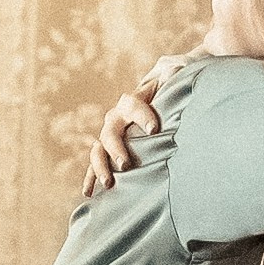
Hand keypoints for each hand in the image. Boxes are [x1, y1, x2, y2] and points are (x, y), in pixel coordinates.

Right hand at [81, 52, 192, 193]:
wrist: (159, 103)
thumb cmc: (169, 94)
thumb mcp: (173, 84)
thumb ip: (174, 76)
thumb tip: (174, 70)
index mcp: (132, 101)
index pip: (131, 104)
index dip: (141, 115)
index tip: (154, 129)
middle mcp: (116, 118)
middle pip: (110, 131)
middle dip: (116, 148)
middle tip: (125, 164)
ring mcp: (109, 136)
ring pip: (98, 150)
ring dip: (100, 166)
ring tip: (109, 183)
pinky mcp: (107, 152)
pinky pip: (95, 165)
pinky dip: (90, 178)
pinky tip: (88, 193)